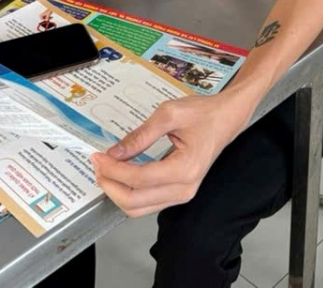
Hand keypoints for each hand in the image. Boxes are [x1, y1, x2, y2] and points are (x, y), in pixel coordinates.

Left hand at [91, 92, 253, 216]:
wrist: (226, 119)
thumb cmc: (204, 114)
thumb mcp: (169, 114)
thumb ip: (140, 135)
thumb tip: (115, 152)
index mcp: (185, 168)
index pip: (139, 178)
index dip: (113, 170)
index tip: (98, 157)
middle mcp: (185, 188)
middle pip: (135, 201)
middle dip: (110, 184)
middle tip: (97, 165)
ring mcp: (182, 194)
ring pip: (138, 208)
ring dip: (117, 192)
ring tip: (105, 170)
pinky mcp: (178, 193)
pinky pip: (147, 203)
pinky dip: (129, 193)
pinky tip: (120, 176)